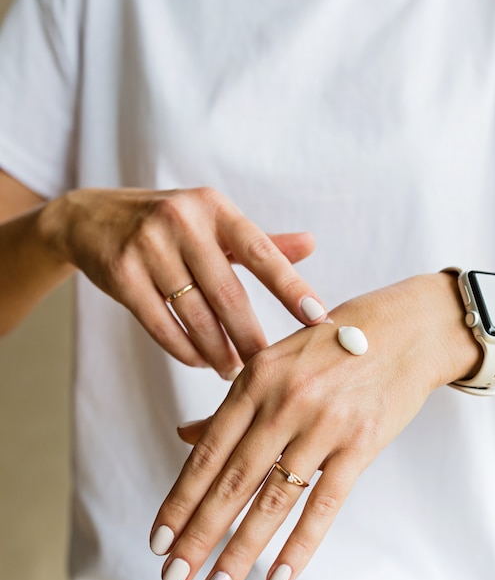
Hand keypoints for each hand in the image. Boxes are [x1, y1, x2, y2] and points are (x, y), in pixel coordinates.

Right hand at [43, 187, 327, 375]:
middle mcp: (183, 222)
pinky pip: (160, 324)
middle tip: (267, 367)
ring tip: (233, 371)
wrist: (91, 219)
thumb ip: (261, 241)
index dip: (291, 287)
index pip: (262, 252)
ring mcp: (148, 247)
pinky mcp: (121, 273)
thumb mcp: (214, 222)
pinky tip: (200, 360)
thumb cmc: (168, 223)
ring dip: (218, 352)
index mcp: (215, 209)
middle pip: (228, 294)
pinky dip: (184, 349)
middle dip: (250, 338)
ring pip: (195, 315)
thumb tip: (312, 244)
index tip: (318, 317)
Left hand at [149, 273, 480, 579]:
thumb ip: (233, 402)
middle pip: (234, 481)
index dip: (181, 499)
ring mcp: (323, 423)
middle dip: (200, 535)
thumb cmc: (334, 345)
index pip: (209, 451)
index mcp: (257, 377)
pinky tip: (277, 577)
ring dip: (240, 549)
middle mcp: (285, 401)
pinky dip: (300, 545)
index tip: (160, 537)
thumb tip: (185, 435)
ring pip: (273, 499)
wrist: (402, 331)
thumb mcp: (276, 361)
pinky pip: (324, 503)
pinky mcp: (360, 443)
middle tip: (173, 577)